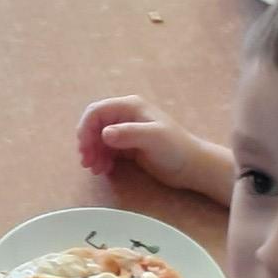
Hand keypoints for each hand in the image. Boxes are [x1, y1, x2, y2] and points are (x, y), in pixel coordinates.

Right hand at [76, 94, 208, 193]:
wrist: (192, 167)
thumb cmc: (175, 148)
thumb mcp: (153, 138)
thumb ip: (128, 134)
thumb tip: (104, 134)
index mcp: (130, 107)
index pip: (97, 111)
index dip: (86, 127)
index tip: (84, 148)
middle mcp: (126, 116)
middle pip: (95, 125)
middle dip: (88, 142)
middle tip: (87, 162)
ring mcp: (127, 131)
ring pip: (99, 139)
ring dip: (93, 153)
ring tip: (96, 170)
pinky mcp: (128, 147)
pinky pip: (107, 150)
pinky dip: (102, 159)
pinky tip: (104, 170)